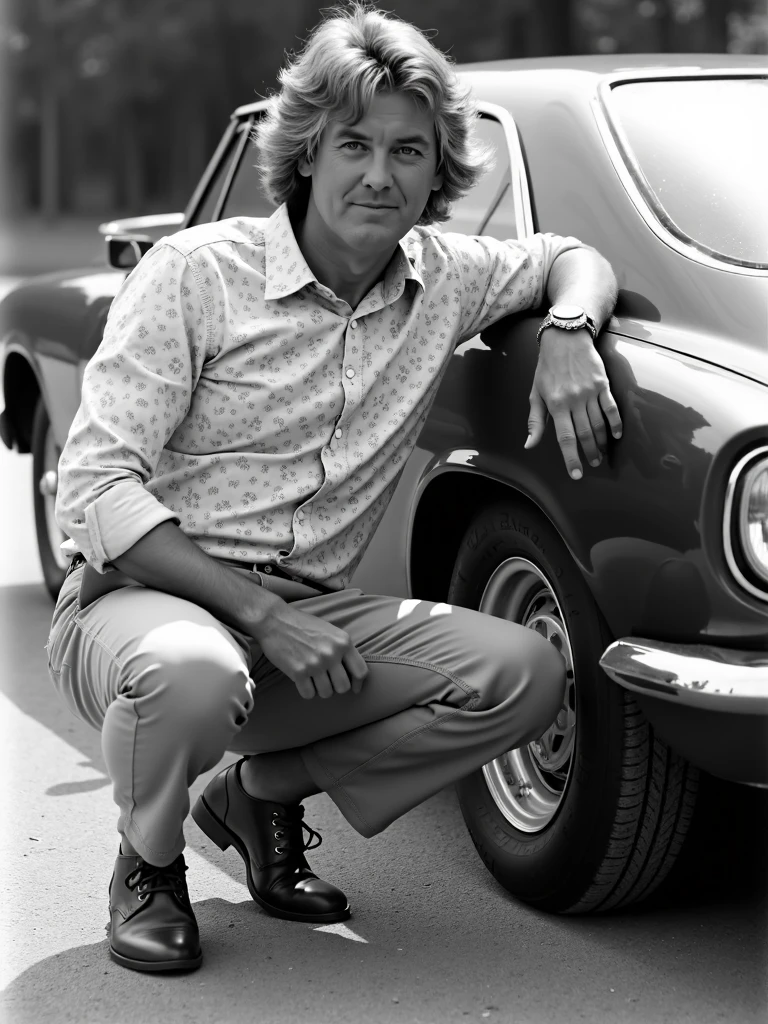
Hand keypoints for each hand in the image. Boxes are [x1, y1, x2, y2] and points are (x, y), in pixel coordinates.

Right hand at [251, 602, 367, 698]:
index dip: (358, 683)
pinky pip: (309, 694)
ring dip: (320, 689)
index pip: (361, 671)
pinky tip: (302, 680)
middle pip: (343, 687)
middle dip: (335, 686)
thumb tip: (351, 672)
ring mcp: (315, 663)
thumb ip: (342, 649)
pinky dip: (306, 690)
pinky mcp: (298, 672)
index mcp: (343, 642)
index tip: (353, 688)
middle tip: (326, 680)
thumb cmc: (302, 625)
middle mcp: (331, 654)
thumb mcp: (330, 631)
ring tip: (313, 678)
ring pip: (326, 693)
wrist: (275, 620)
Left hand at [524, 328, 621, 478]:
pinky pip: (611, 408)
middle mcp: (574, 400)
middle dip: (589, 453)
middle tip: (592, 465)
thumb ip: (535, 422)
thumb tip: (529, 445)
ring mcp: (590, 392)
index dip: (571, 458)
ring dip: (602, 442)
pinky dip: (615, 423)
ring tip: (602, 454)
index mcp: (555, 405)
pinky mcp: (602, 384)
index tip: (576, 475)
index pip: (564, 438)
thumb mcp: (535, 394)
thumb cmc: (547, 369)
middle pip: (584, 434)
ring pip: (599, 424)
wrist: (565, 338)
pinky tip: (616, 435)